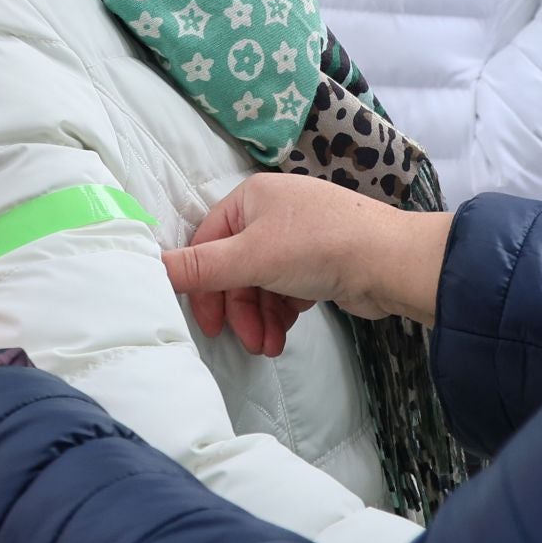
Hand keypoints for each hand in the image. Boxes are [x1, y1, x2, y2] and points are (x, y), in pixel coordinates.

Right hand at [163, 174, 451, 357]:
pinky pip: (285, 288)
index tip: (207, 321)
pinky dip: (282, 311)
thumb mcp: (251, 258)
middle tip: (246, 340)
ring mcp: (300, 235)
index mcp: (253, 197)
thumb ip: (200, 267)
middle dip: (239, 308)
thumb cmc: (319, 247)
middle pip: (235, 266)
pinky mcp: (320, 260)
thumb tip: (150, 266)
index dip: (202, 283)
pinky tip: (288, 329)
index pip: (208, 241)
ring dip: (260, 317)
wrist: (391, 262)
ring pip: (261, 282)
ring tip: (270, 345)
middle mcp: (275, 210)